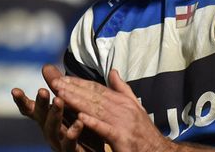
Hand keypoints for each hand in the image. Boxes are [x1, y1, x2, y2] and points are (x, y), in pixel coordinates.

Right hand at [11, 65, 88, 151]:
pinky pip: (71, 145)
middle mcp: (50, 131)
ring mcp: (59, 143)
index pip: (32, 109)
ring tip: (59, 101)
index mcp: (47, 119)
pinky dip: (74, 133)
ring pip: (53, 130)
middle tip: (42, 90)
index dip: (22, 101)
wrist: (94, 151)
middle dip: (41, 103)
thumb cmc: (78, 125)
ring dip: (55, 115)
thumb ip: (57, 87)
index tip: (14, 90)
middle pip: (41, 117)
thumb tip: (45, 65)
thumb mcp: (67, 104)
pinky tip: (79, 123)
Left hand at [53, 69, 171, 151]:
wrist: (160, 151)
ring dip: (77, 101)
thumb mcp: (135, 107)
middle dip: (73, 88)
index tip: (61, 78)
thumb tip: (113, 71)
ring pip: (96, 109)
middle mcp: (123, 108)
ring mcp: (123, 123)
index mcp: (123, 101)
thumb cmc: (145, 132)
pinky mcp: (123, 138)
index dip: (78, 82)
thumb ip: (122, 89)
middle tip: (54, 82)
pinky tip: (80, 118)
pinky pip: (105, 129)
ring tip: (61, 95)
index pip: (97, 88)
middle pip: (93, 96)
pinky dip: (93, 123)